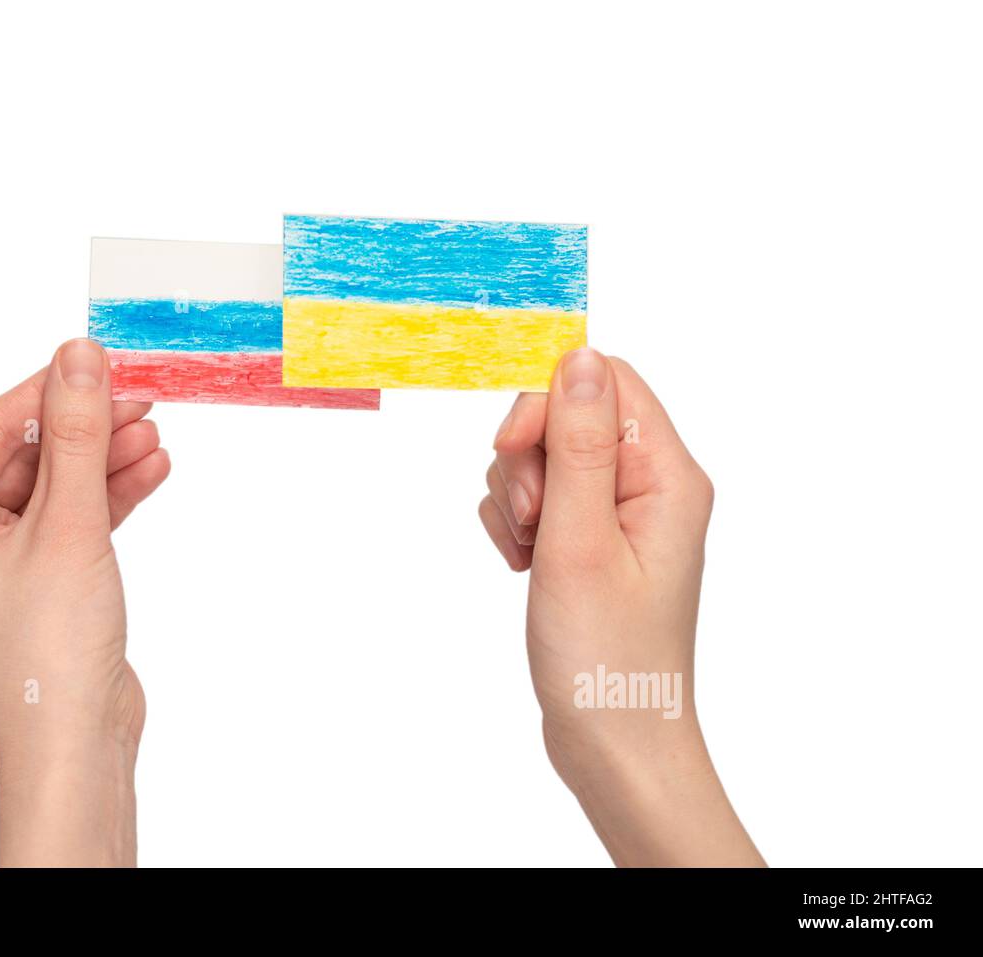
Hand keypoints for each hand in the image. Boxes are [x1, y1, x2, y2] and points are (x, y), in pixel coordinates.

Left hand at [0, 338, 168, 865]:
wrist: (76, 744)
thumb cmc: (46, 652)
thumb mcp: (67, 524)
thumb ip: (75, 434)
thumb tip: (80, 355)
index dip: (47, 392)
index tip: (98, 359)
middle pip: (23, 456)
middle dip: (85, 430)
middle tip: (139, 396)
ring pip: (53, 488)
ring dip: (104, 461)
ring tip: (154, 434)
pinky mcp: (35, 582)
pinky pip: (69, 521)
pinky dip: (109, 498)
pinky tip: (151, 469)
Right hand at [480, 348, 762, 865]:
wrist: (613, 743)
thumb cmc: (607, 656)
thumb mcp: (581, 540)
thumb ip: (577, 443)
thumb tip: (578, 353)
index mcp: (668, 476)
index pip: (605, 381)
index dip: (548, 402)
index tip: (513, 451)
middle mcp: (651, 486)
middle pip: (568, 416)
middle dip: (527, 460)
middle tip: (532, 523)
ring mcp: (620, 516)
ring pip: (544, 459)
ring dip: (516, 498)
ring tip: (531, 555)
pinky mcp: (592, 542)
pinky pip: (538, 500)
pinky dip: (516, 526)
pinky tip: (524, 566)